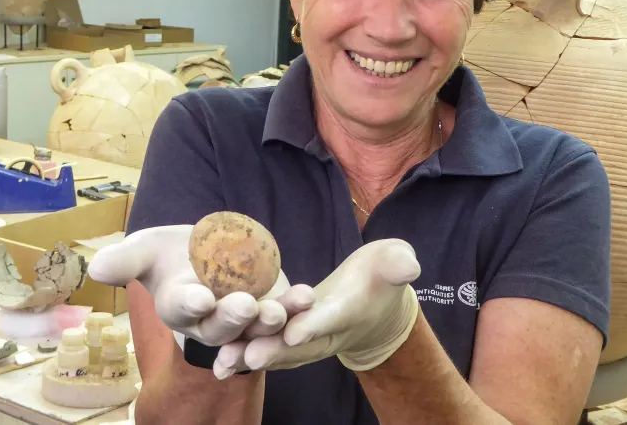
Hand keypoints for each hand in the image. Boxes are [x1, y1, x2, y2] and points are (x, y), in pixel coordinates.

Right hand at [88, 224, 312, 346]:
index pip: (181, 308)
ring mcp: (243, 318)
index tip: (198, 297)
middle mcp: (210, 320)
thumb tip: (96, 267)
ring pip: (255, 327)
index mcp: (179, 306)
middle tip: (245, 306)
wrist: (206, 251)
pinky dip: (295, 309)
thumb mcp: (146, 249)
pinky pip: (284, 315)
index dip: (190, 303)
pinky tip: (306, 298)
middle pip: (221, 326)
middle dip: (232, 317)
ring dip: (268, 321)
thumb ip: (126, 260)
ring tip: (278, 310)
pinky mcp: (270, 306)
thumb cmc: (169, 255)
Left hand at [214, 239, 420, 377]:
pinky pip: (266, 350)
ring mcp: (307, 340)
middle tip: (251, 356)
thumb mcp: (394, 261)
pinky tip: (217, 364)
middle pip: (299, 344)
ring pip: (278, 352)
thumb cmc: (381, 274)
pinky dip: (244, 357)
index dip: (314, 325)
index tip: (295, 331)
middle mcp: (326, 332)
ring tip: (224, 363)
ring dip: (252, 358)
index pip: (332, 319)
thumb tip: (409, 266)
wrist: (374, 305)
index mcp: (350, 311)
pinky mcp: (288, 339)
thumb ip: (398, 263)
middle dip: (275, 350)